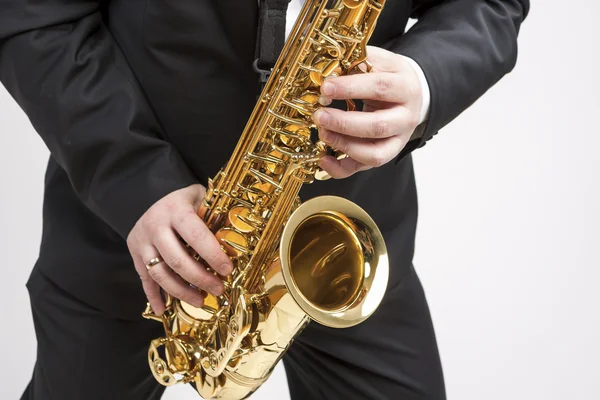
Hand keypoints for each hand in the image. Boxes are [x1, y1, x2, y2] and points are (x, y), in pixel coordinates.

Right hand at [126, 184, 232, 314]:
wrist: (145, 196)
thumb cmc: (183, 200)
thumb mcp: (200, 198)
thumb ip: (215, 215)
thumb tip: (237, 239)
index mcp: (175, 210)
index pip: (195, 235)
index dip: (212, 255)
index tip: (227, 269)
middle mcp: (155, 226)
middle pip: (176, 260)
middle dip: (200, 279)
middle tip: (218, 290)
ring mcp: (142, 242)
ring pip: (160, 273)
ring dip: (181, 291)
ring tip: (200, 301)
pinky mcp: (134, 255)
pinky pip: (144, 279)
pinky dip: (153, 296)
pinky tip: (163, 309)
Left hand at [313, 46, 423, 178]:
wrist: (410, 94)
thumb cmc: (390, 77)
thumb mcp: (380, 62)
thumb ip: (358, 62)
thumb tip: (329, 69)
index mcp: (405, 88)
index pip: (380, 88)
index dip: (351, 88)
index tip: (326, 88)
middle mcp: (406, 118)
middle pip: (378, 126)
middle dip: (344, 123)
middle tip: (320, 116)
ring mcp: (397, 140)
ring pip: (375, 154)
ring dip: (344, 146)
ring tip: (323, 133)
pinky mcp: (384, 155)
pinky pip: (363, 168)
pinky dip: (340, 169)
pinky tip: (323, 159)